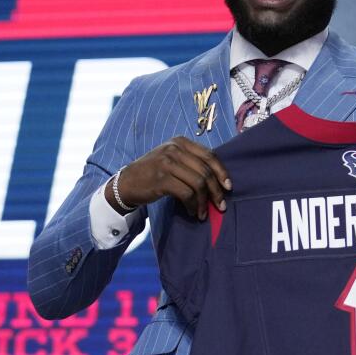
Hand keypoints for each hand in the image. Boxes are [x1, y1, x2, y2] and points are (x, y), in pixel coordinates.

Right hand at [106, 137, 231, 219]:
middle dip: (216, 191)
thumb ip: (192, 163)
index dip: (222, 172)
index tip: (228, 187)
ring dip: (204, 202)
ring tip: (203, 213)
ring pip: (198, 183)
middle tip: (220, 206)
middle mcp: (175, 149)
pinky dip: (193, 205)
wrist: (126, 182)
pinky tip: (192, 211)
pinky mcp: (161, 178)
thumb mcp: (172, 160)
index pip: (210, 155)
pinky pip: (187, 193)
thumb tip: (219, 182)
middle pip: (206, 171)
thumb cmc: (154, 173)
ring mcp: (167, 162)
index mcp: (181, 142)